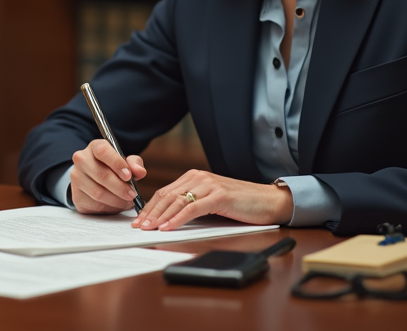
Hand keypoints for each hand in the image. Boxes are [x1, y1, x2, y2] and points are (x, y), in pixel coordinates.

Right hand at [70, 139, 147, 213]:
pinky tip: (116, 205)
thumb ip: (134, 163)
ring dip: (116, 200)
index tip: (128, 176)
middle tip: (132, 194)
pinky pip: (94, 205)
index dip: (117, 163)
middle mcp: (81, 160)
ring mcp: (76, 178)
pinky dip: (109, 207)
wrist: (93, 179)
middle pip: (101, 175)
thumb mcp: (125, 162)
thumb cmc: (112, 168)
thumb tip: (140, 171)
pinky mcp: (76, 195)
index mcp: (94, 147)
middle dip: (120, 187)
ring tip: (127, 201)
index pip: (102, 151)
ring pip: (98, 192)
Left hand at [132, 169, 292, 230]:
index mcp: (194, 177)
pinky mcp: (219, 196)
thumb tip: (168, 219)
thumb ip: (192, 204)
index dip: (149, 207)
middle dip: (150, 212)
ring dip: (160, 217)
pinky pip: (193, 209)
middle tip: (138, 226)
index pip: (165, 192)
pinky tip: (168, 228)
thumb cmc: (241, 204)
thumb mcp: (211, 202)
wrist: (268, 201)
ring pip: (177, 202)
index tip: (138, 220)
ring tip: (148, 228)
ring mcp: (209, 185)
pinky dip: (177, 219)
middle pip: (167, 196)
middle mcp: (199, 177)